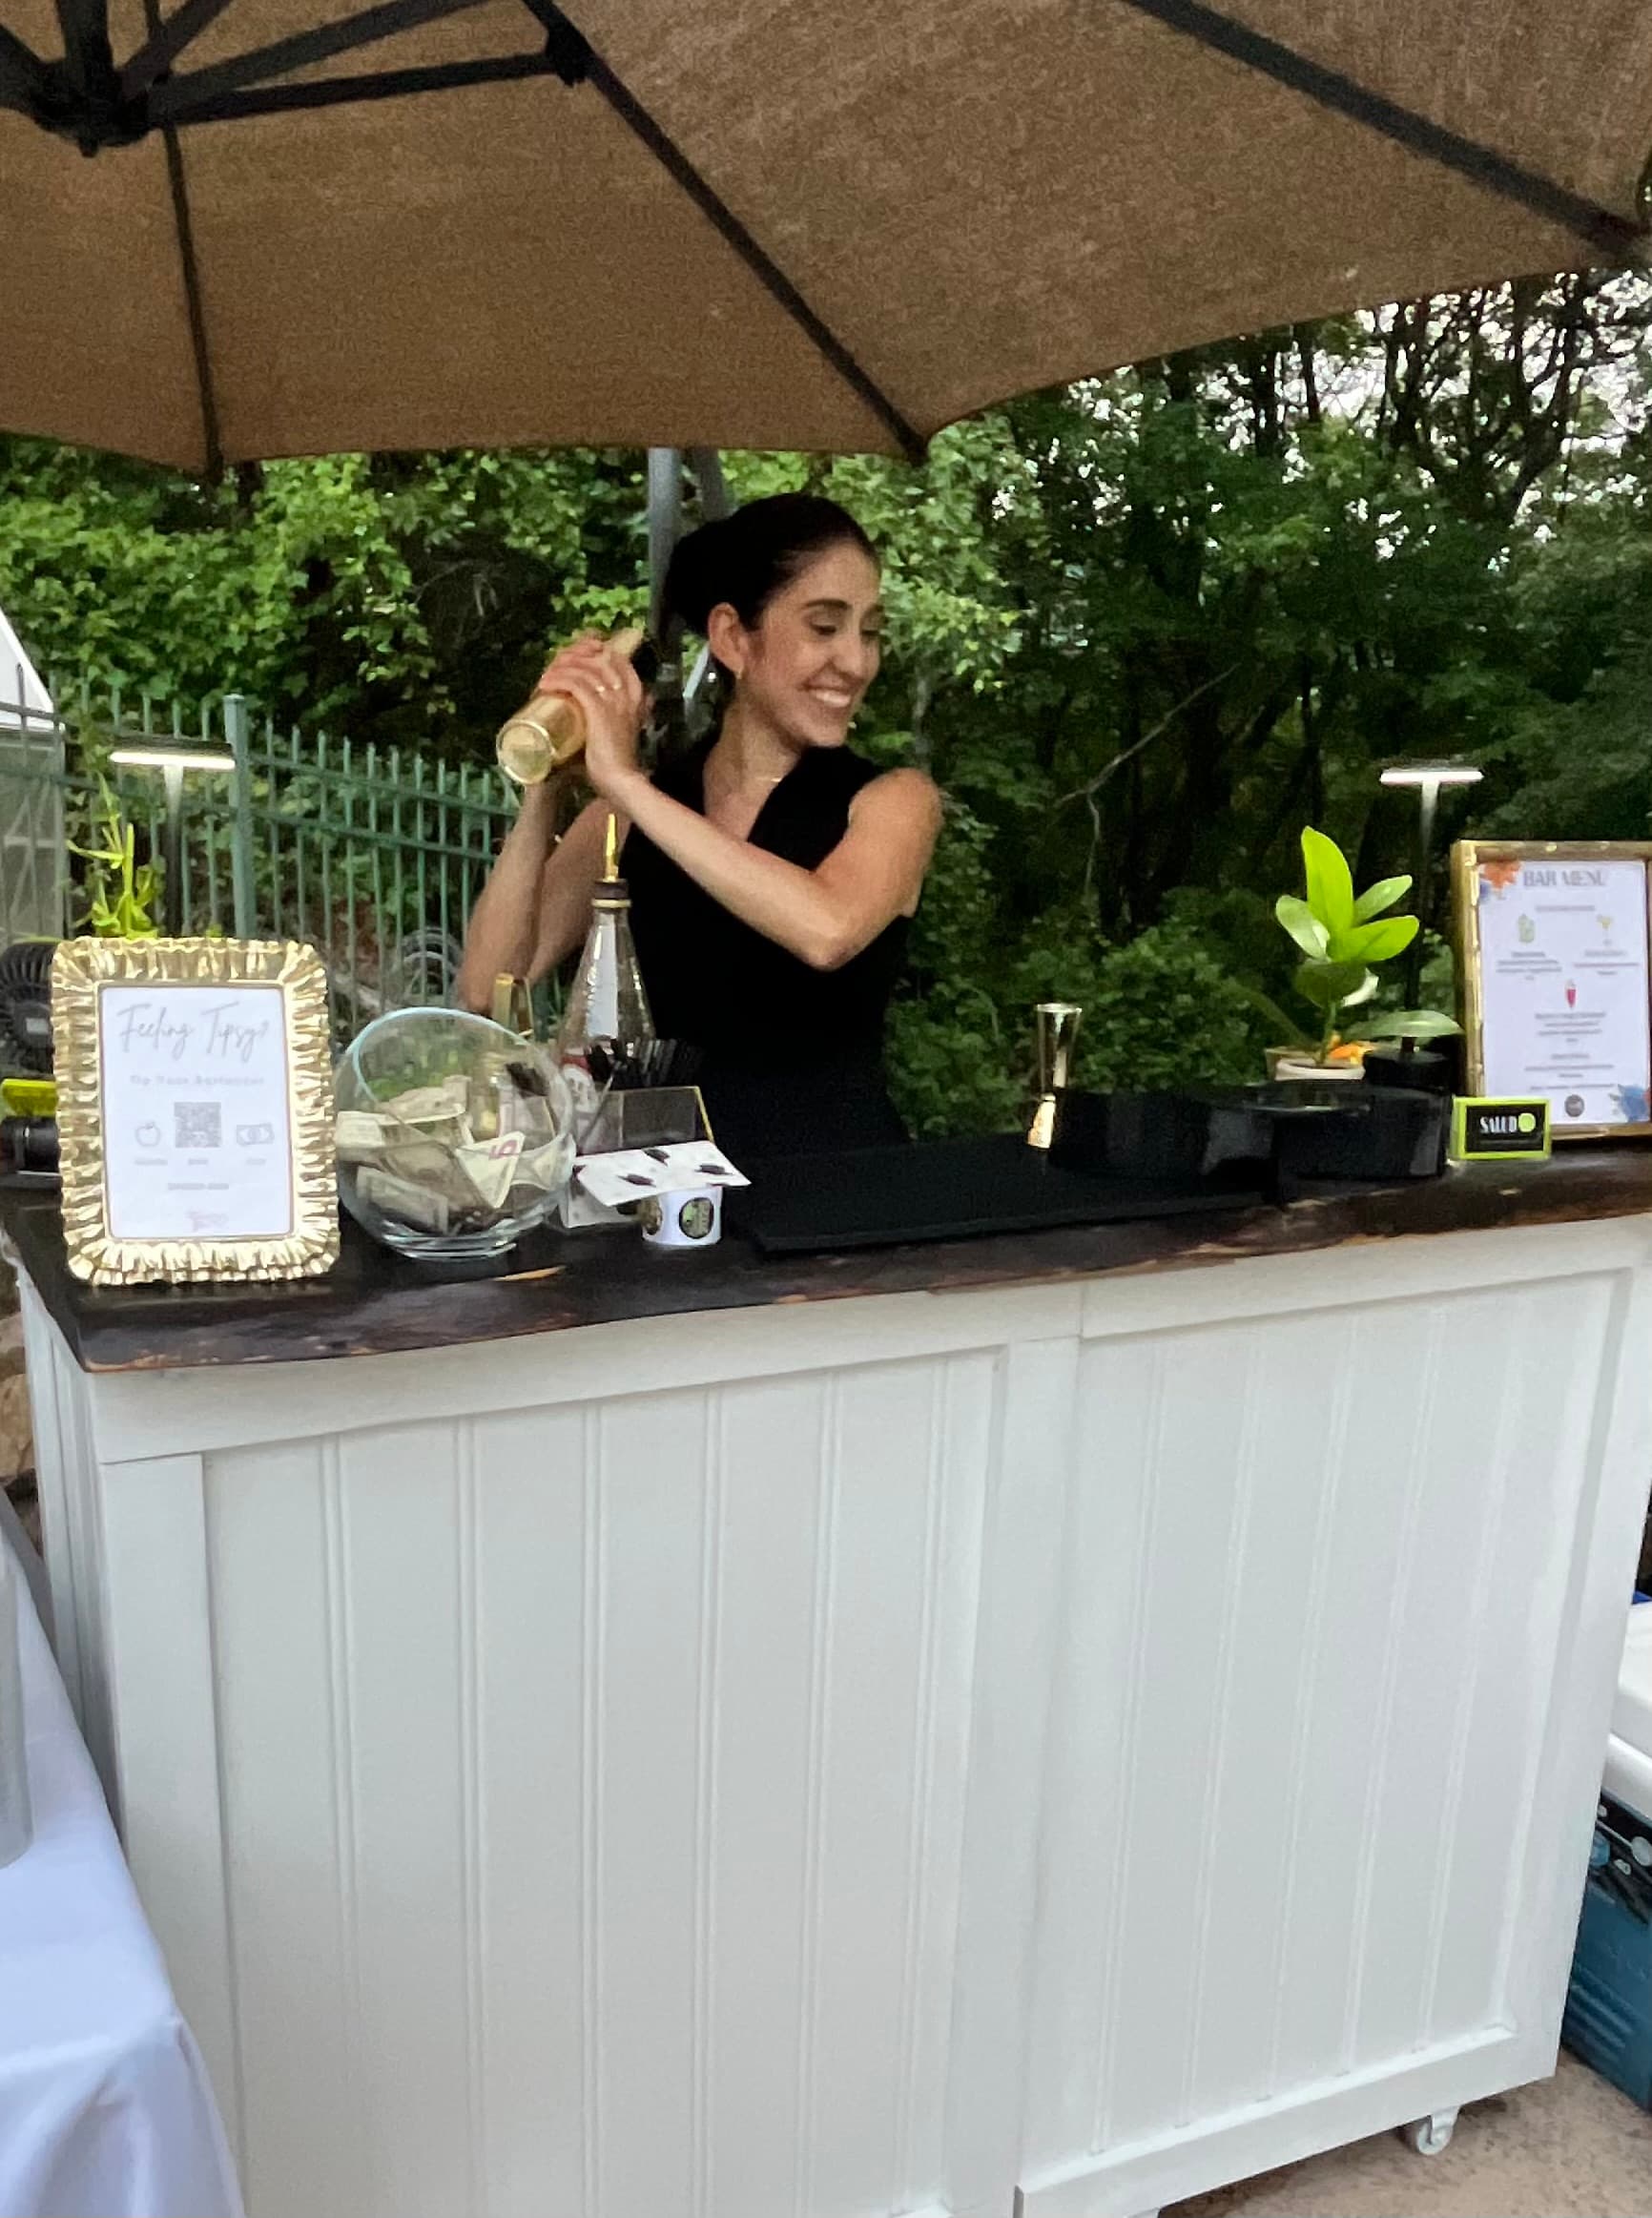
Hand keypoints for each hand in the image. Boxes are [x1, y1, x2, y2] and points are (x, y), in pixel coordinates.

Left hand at [536, 633, 647, 803]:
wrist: (621, 781)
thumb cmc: (617, 764)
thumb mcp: (620, 733)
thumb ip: (612, 720)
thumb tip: (588, 714)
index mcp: (636, 698)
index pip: (619, 660)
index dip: (597, 651)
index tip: (578, 655)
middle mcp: (626, 694)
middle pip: (600, 658)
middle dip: (576, 655)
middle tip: (556, 665)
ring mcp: (613, 701)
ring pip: (586, 668)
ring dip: (562, 667)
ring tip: (546, 676)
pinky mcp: (599, 711)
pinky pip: (576, 684)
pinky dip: (558, 680)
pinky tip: (546, 684)